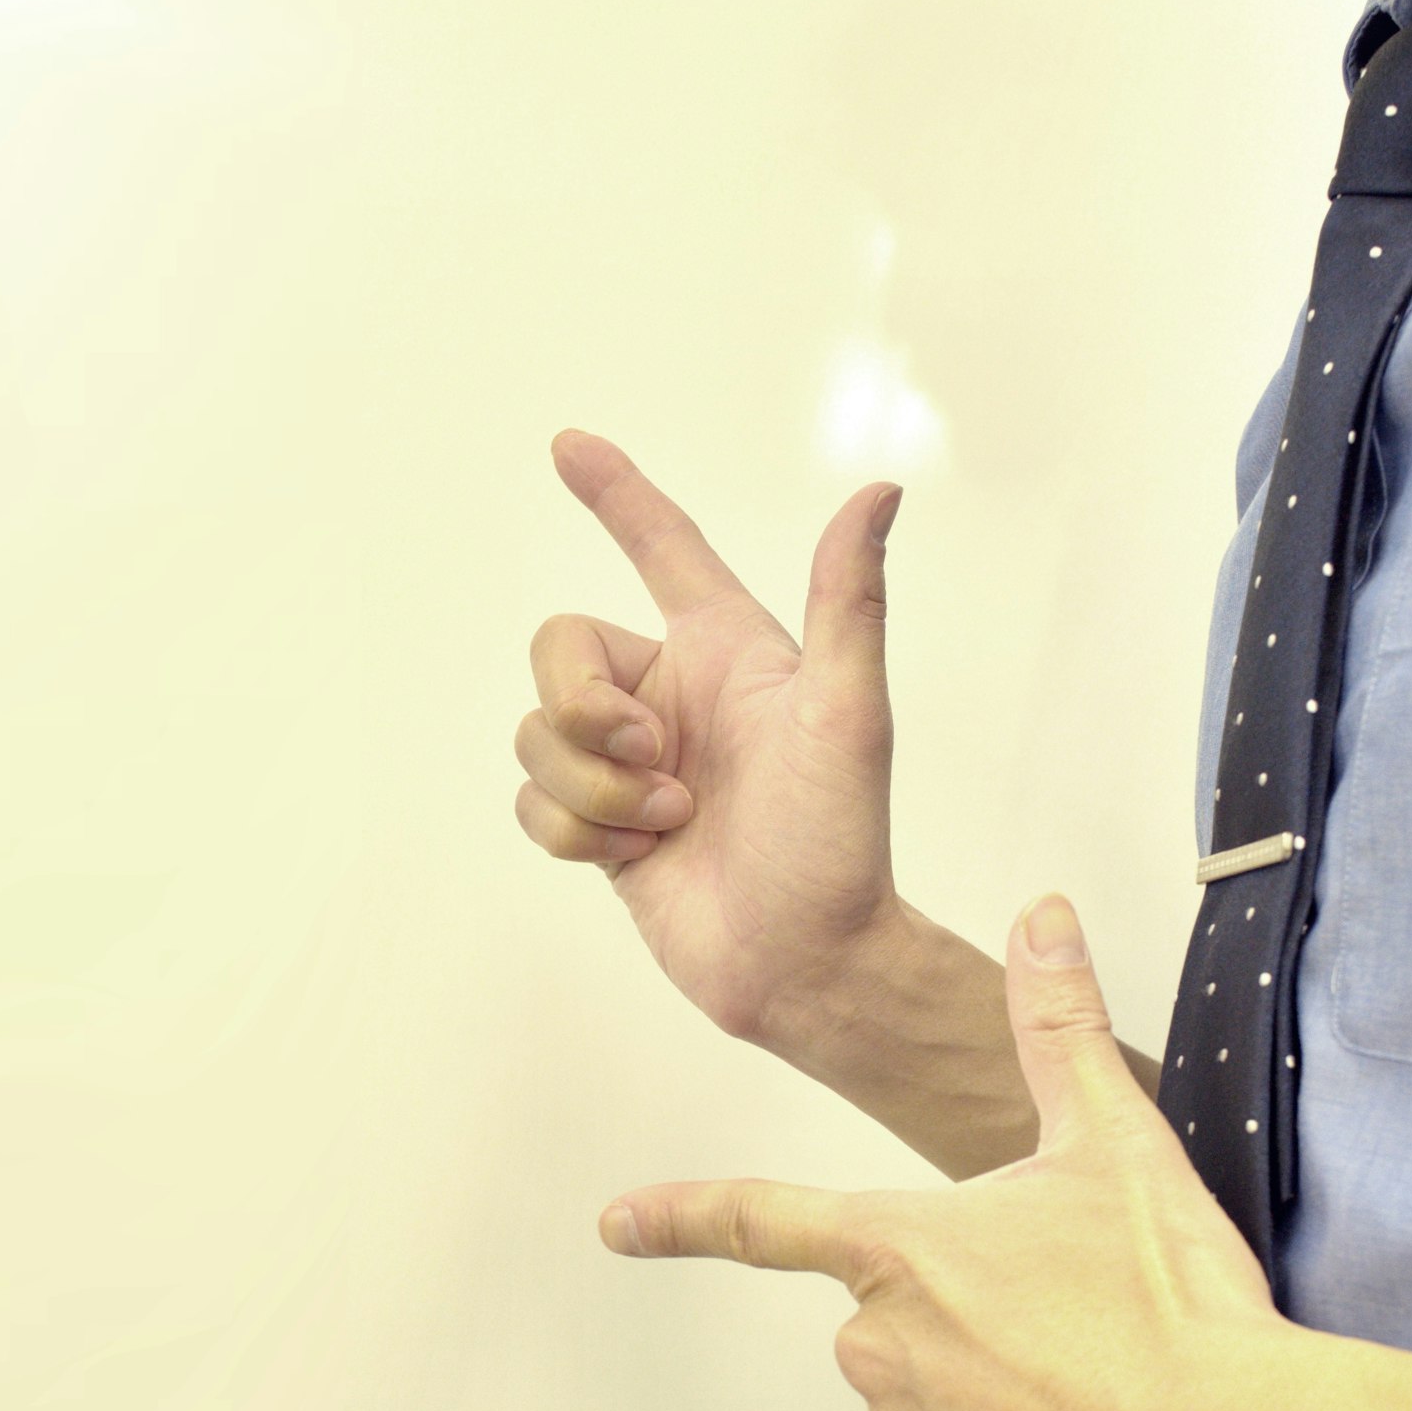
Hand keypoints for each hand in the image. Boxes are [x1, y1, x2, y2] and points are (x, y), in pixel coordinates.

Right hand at [515, 433, 908, 1044]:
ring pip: (538, 732)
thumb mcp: (847, 715)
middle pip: (558, 646)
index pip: (664, 549)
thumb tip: (879, 491)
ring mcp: (630, 763)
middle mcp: (671, 696)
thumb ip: (850, 602)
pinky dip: (576, 831)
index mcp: (727, 652)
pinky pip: (532, 802)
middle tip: (661, 762)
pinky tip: (641, 856)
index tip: (569, 446)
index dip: (618, 496)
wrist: (807, 963)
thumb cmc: (838, 841)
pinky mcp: (600, 827)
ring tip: (671, 822)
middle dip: (586, 707)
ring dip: (593, 787)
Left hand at [600, 897, 1293, 1410]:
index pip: (761, 1220)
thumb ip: (1061, 1026)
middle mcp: (877, 1352)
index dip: (681, 1217)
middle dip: (961, 1323)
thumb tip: (1043, 915)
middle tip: (1069, 1326)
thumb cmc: (1176, 1301)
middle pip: (890, 1324)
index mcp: (901, 1250)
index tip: (617, 1223)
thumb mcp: (1121, 1143)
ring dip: (982, 1407)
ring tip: (1087, 1400)